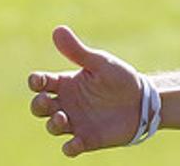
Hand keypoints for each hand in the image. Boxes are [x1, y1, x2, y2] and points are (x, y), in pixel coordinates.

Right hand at [27, 25, 143, 156]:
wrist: (144, 100)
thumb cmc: (120, 78)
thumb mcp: (99, 63)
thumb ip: (77, 51)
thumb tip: (57, 30)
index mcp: (66, 83)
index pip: (40, 83)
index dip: (35, 82)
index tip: (38, 81)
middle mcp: (66, 103)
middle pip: (40, 107)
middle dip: (38, 105)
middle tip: (47, 102)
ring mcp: (75, 122)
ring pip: (53, 127)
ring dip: (53, 124)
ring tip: (62, 118)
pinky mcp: (87, 139)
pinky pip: (71, 147)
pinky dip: (70, 148)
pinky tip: (74, 144)